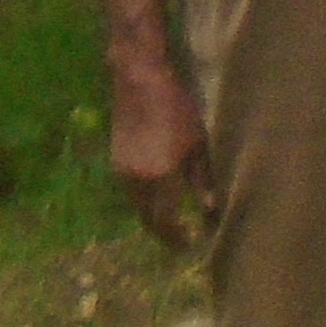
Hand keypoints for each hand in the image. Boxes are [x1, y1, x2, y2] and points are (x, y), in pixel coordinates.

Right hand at [106, 44, 213, 249]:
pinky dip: (143, 203)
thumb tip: (209, 210)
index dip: (177, 237)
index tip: (190, 244)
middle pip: (148, 220)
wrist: (140, 82)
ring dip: (152, 220)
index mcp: (162, 175)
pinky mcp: (116, 162)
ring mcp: (123, 172)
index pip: (167, 220)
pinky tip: (156, 202)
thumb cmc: (177, 109)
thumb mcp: (198, 144)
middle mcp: (138, 180)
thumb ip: (203, 180)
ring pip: (137, 207)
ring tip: (170, 225)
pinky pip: (130, 193)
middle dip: (163, 235)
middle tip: (179, 243)